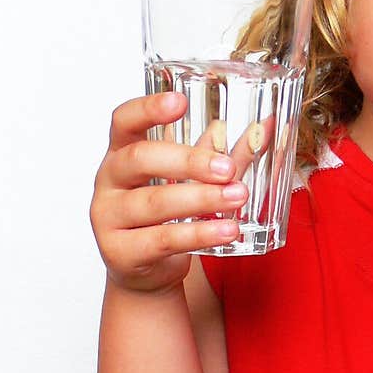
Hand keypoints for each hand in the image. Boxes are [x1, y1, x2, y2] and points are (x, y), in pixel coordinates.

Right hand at [90, 92, 254, 293]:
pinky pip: (163, 240)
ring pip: (155, 202)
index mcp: (120, 152)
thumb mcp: (188, 181)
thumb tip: (264, 128)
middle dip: (188, 161)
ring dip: (202, 198)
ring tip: (237, 197)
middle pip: (140, 158)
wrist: (144, 271)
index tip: (180, 101)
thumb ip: (221, 155)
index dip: (147, 109)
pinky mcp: (121, 252)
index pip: (123, 121)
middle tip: (226, 168)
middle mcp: (108, 181)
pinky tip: (227, 230)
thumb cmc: (164, 216)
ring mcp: (109, 217)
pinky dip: (199, 233)